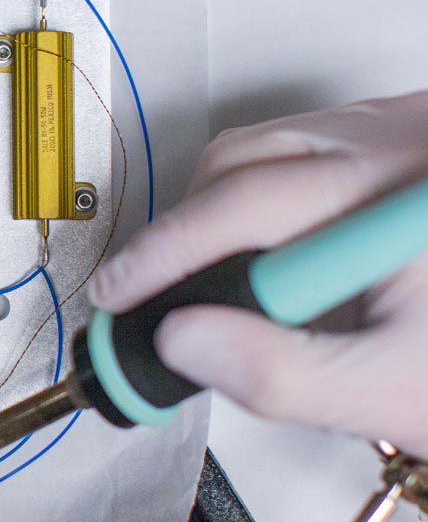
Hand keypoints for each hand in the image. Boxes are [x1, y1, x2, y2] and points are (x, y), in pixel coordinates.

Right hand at [90, 91, 427, 458]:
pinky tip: (279, 260)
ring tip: (231, 289)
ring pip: (263, 147)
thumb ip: (279, 375)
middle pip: (243, 162)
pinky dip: (262, 201)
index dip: (167, 253)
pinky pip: (299, 146)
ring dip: (220, 215)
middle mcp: (403, 142)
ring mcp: (402, 130)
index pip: (248, 205)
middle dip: (185, 235)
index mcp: (398, 196)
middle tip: (150, 297)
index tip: (122, 293)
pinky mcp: (400, 134)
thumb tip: (180, 340)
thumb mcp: (388, 391)